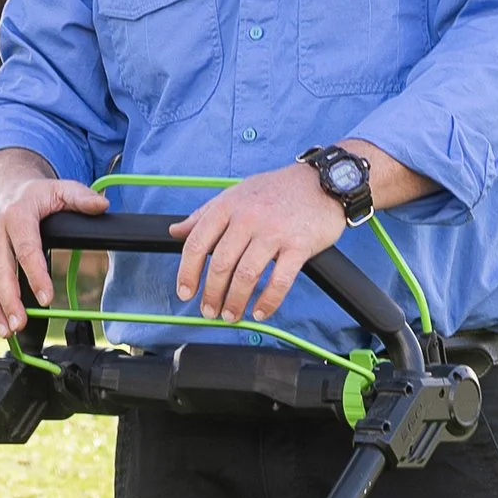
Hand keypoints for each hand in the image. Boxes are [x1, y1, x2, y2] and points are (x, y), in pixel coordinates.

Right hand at [0, 159, 109, 337]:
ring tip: (6, 331)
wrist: (3, 189)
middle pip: (0, 270)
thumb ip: (80, 197)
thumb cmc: (35, 195)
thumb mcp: (60, 189)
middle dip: (9, 300)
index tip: (47, 298)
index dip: (36, 275)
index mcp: (17, 215)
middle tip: (20, 323)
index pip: (26, 248)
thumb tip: (102, 205)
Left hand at [174, 162, 347, 323]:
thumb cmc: (276, 190)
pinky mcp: (299, 246)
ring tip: (230, 315)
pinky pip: (279, 281)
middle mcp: (248, 218)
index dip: (187, 272)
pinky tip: (260, 311)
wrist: (323, 181)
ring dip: (235, 302)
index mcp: (228, 206)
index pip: (198, 243)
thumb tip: (175, 232)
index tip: (185, 292)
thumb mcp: (235, 194)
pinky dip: (267, 301)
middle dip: (211, 294)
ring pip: (246, 276)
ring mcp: (274, 232)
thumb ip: (204, 214)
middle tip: (209, 311)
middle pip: (221, 265)